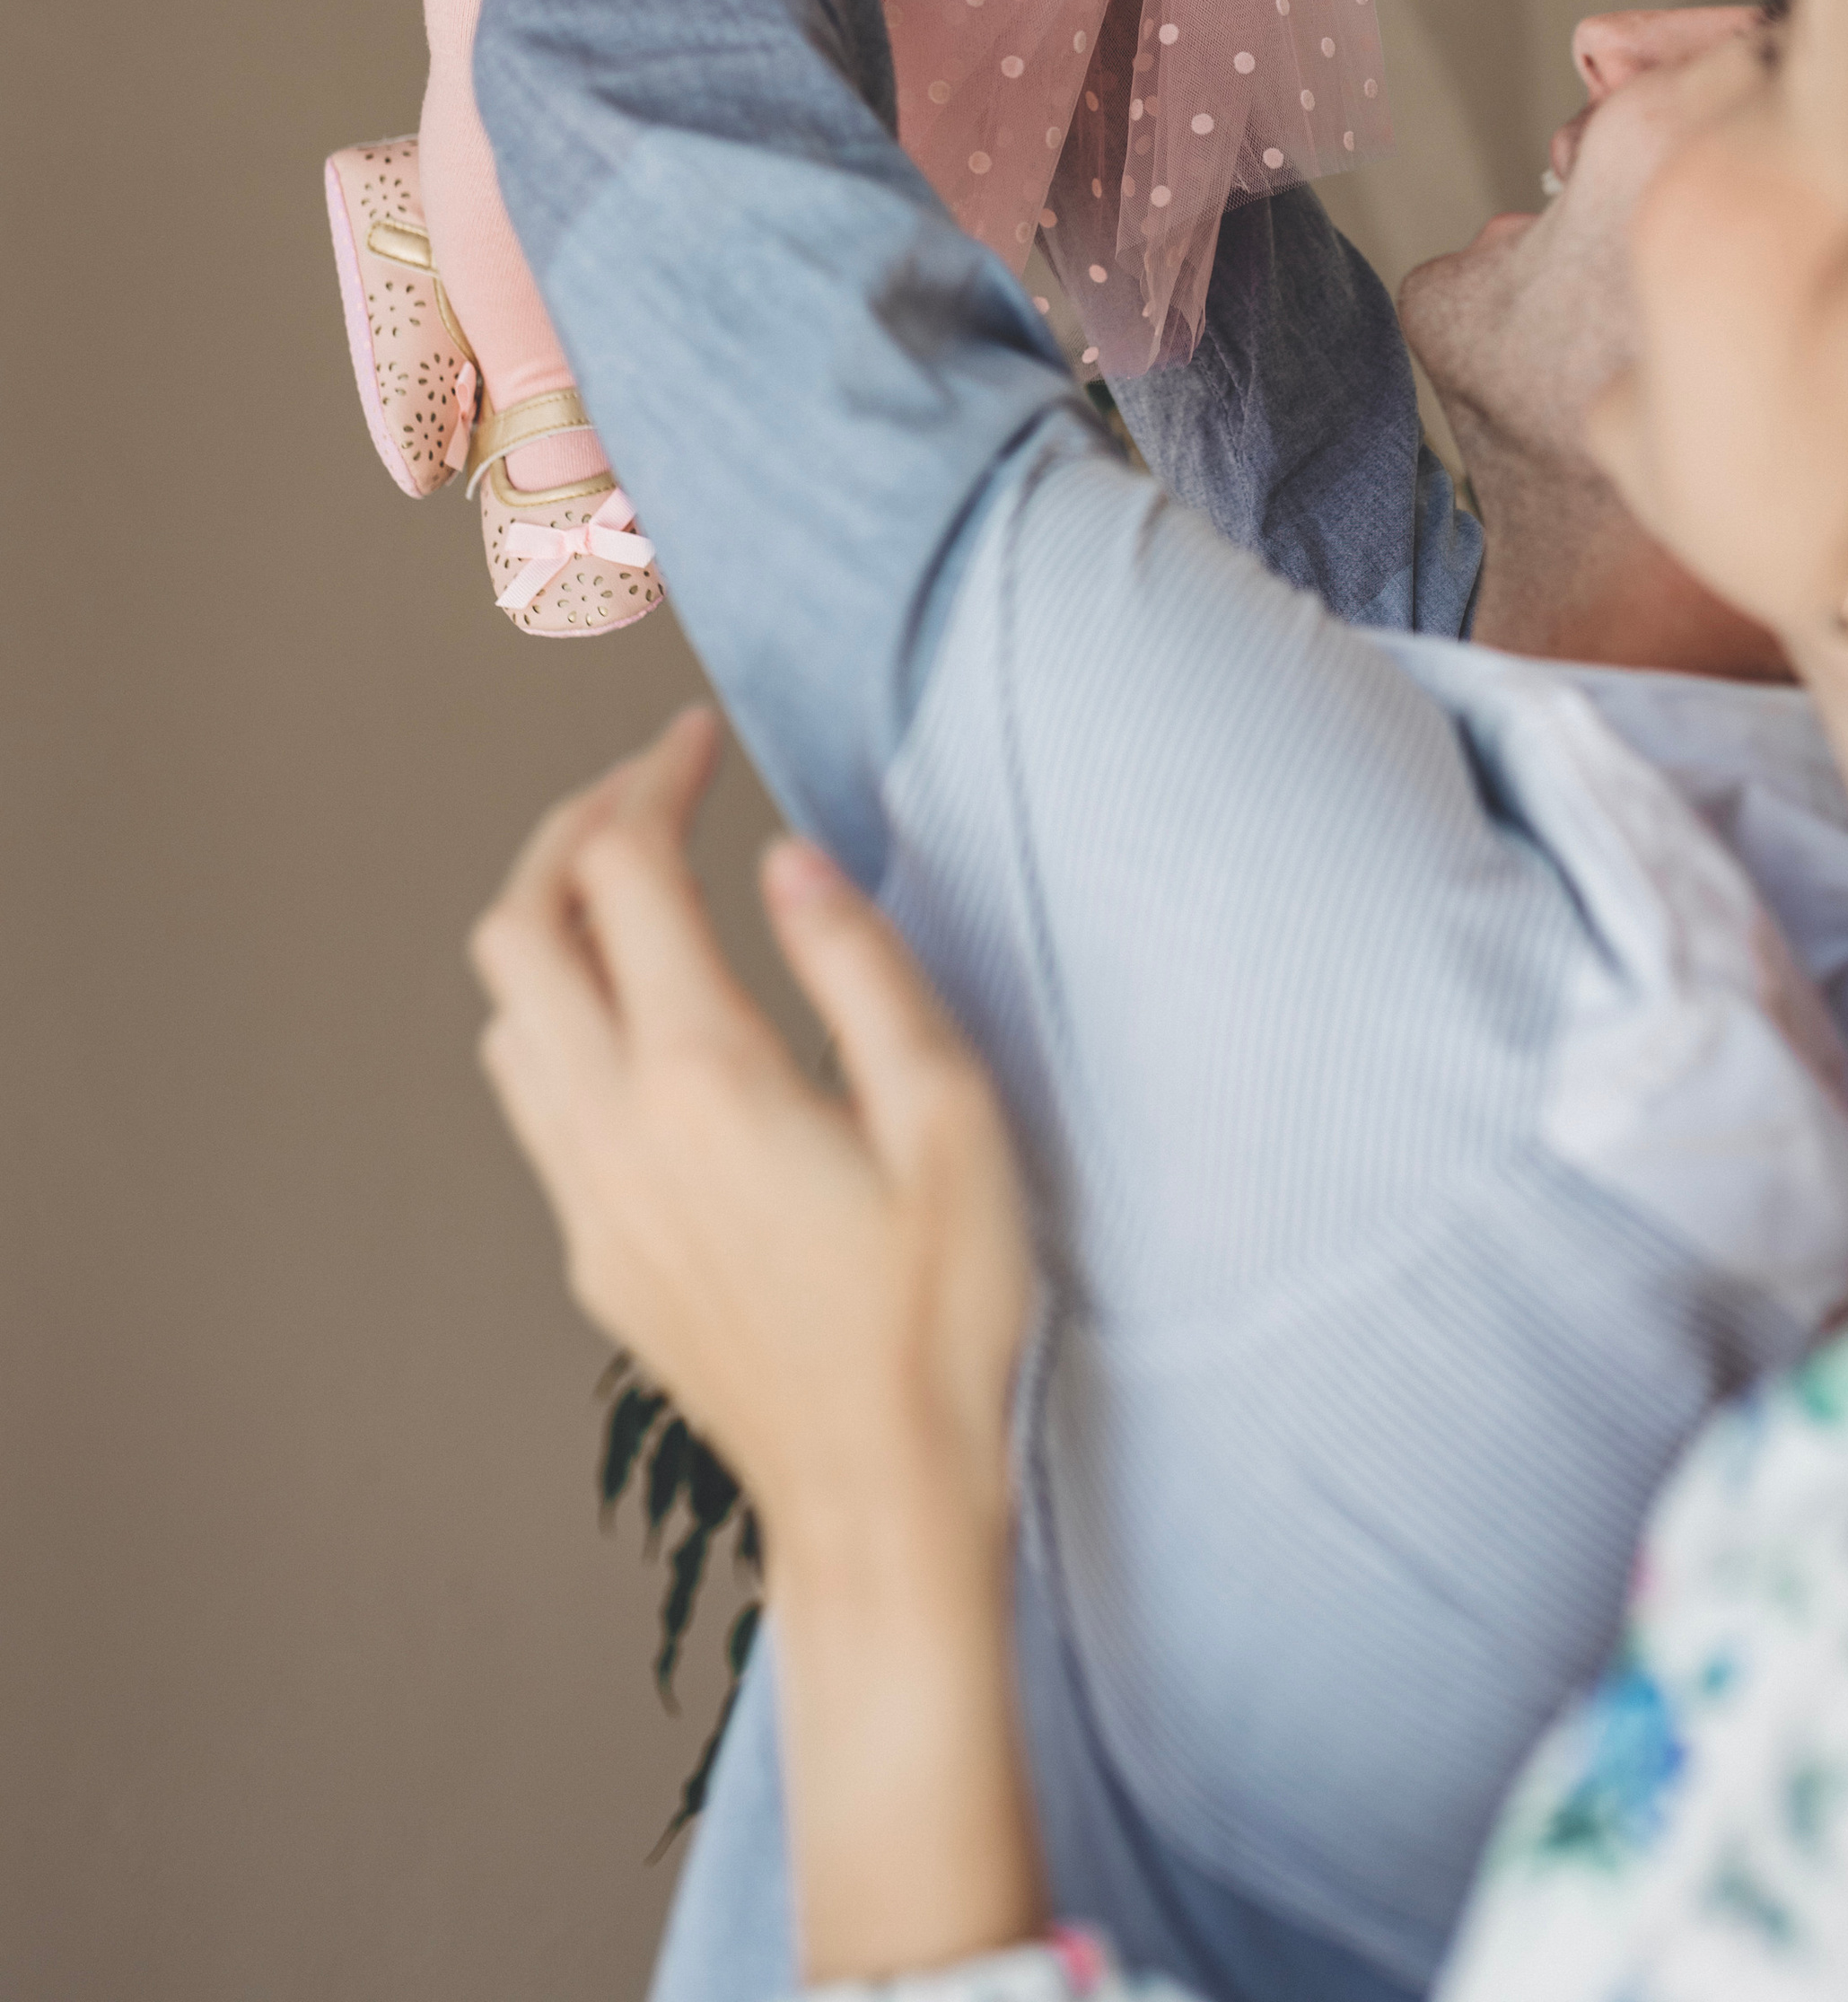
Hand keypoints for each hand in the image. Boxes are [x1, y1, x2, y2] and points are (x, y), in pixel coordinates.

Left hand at [470, 706, 1032, 1549]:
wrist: (881, 1502)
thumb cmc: (941, 1313)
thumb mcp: (951, 1118)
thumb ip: (862, 968)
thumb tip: (785, 860)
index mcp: (706, 1078)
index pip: (623, 871)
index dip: (652, 775)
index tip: (696, 738)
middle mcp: (616, 1130)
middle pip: (516, 927)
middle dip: (571, 830)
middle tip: (648, 790)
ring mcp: (588, 1201)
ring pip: (505, 1016)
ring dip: (551, 926)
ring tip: (639, 890)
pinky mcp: (594, 1257)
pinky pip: (535, 1102)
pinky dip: (563, 1018)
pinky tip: (649, 1025)